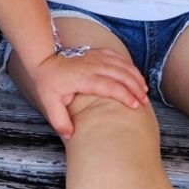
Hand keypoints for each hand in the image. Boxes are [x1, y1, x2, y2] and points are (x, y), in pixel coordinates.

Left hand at [25, 48, 148, 138]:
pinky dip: (127, 64)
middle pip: (119, 74)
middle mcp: (91, 66)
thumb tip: (70, 135)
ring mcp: (94, 57)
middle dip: (135, 86)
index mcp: (83, 78)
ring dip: (134, 75)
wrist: (43, 60)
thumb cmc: (48, 82)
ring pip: (120, 63)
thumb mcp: (49, 103)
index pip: (109, 85)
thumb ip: (59, 120)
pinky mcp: (94, 53)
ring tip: (144, 89)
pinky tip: (134, 73)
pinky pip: (115, 56)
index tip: (135, 105)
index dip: (124, 95)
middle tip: (144, 101)